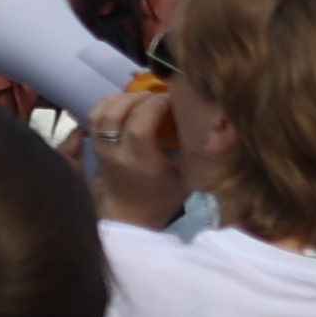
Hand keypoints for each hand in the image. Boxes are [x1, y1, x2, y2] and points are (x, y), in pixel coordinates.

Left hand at [82, 81, 190, 227]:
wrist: (131, 219)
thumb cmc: (163, 199)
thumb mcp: (187, 178)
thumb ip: (201, 152)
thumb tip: (224, 127)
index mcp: (139, 161)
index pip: (140, 123)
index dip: (155, 104)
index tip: (170, 99)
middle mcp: (115, 153)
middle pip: (115, 113)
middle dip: (136, 97)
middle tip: (155, 97)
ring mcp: (100, 151)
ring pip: (99, 113)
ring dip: (118, 99)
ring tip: (139, 99)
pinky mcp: (93, 150)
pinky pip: (91, 120)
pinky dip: (104, 106)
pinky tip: (121, 105)